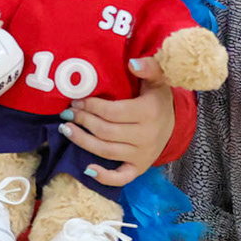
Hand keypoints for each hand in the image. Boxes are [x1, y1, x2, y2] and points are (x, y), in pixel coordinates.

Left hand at [57, 57, 176, 186]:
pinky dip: (104, 177)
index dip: (90, 106)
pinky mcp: (140, 168)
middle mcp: (146, 136)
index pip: (112, 112)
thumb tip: (132, 62)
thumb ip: (148, 67)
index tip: (75, 100)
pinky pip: (121, 178)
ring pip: (106, 151)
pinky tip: (87, 169)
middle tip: (67, 113)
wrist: (174, 125)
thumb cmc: (158, 99)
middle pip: (106, 131)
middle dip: (83, 121)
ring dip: (82, 142)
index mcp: (148, 113)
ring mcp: (142, 155)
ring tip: (66, 130)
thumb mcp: (157, 79)